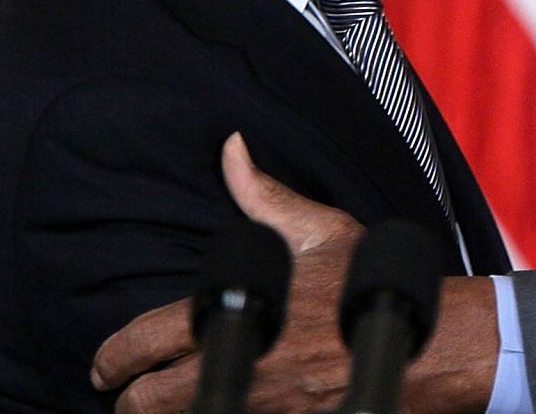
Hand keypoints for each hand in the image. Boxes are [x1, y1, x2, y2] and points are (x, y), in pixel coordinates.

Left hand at [93, 134, 502, 412]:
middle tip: (131, 394)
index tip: (106, 367)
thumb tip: (231, 148)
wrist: (430, 345)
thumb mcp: (322, 233)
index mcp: (236, 311)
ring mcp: (257, 408)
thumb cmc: (372, 285)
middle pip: (144, 404)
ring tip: (173, 404)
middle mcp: (237, 367)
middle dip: (132, 400)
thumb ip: (264, 197)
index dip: (112, 359)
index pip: (142, 343)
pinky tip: (218, 408)